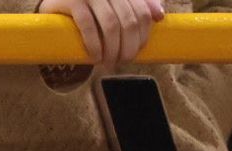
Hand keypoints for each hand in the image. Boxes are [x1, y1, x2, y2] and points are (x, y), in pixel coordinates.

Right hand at [39, 0, 164, 68]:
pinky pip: (88, 26)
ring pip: (111, 25)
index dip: (143, 34)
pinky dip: (94, 45)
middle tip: (122, 62)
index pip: (141, 12)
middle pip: (128, 21)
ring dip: (112, 49)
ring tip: (109, 63)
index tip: (137, 51)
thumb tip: (159, 16)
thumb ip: (139, 5)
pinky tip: (95, 58)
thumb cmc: (88, 4)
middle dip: (128, 46)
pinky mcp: (72, 1)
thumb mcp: (114, 2)